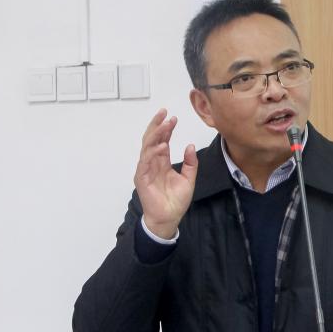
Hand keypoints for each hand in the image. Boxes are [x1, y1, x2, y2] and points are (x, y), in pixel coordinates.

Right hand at [133, 109, 197, 237]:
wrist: (169, 218)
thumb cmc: (176, 201)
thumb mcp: (189, 179)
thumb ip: (191, 163)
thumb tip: (190, 146)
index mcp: (162, 162)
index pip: (162, 141)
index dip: (167, 129)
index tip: (173, 118)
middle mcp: (152, 163)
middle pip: (152, 139)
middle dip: (157, 125)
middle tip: (164, 113)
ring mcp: (145, 170)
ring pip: (147, 147)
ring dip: (156, 134)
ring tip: (165, 125)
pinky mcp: (141, 178)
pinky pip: (146, 162)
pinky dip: (153, 152)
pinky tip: (162, 146)